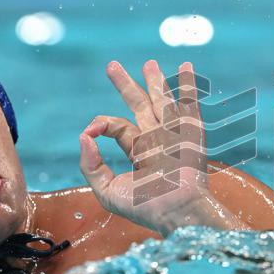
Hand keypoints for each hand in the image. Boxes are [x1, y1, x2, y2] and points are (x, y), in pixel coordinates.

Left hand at [79, 60, 240, 234]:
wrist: (176, 211)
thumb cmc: (145, 207)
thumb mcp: (107, 191)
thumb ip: (91, 165)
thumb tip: (83, 136)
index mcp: (139, 152)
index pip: (117, 126)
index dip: (101, 124)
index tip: (92, 129)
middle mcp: (156, 139)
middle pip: (139, 105)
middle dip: (126, 86)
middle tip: (112, 67)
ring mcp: (174, 133)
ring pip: (162, 100)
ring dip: (156, 80)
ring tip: (149, 63)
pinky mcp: (190, 130)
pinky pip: (188, 102)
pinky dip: (187, 84)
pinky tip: (185, 66)